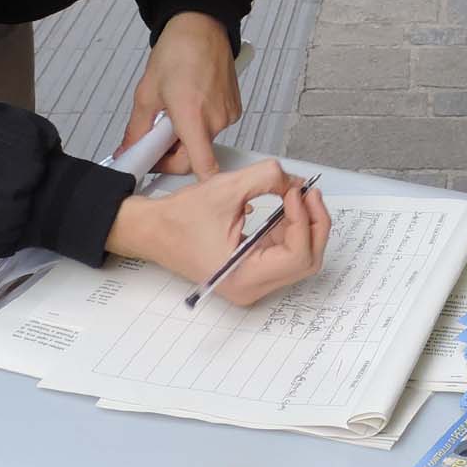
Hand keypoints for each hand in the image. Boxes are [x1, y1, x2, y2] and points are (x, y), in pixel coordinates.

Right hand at [107, 161, 331, 306]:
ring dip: (305, 226)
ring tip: (299, 195)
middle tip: (308, 192)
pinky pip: (285, 254)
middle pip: (306, 261)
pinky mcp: (252, 272)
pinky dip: (292, 230)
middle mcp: (251, 289)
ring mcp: (253, 283)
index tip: (294, 191)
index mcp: (244, 277)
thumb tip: (296, 182)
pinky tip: (288, 206)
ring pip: (300, 258)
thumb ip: (268, 178)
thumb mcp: (227, 189)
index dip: (303, 220)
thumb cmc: (179, 218)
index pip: (297, 255)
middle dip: (313, 224)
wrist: (152, 230)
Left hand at [120, 12, 239, 177]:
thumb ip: (137, 130)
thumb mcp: (147, 93)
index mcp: (193, 117)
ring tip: (172, 114)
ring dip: (185, 138)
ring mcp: (228, 115)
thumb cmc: (178, 52)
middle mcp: (216, 120)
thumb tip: (128, 150)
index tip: (158, 170)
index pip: (202, 167)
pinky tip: (189, 106)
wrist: (201, 28)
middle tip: (155, 141)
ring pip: (203, 142)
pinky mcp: (234, 109)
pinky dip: (198, 125)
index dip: (181, 175)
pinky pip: (213, 128)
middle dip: (172, 155)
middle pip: (195, 157)